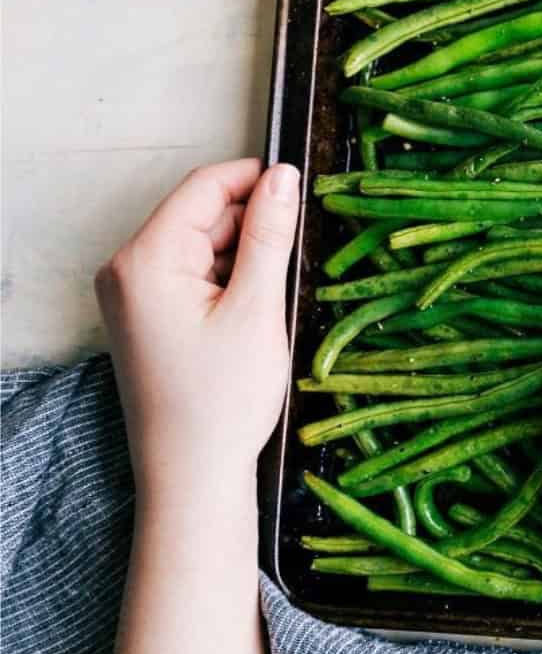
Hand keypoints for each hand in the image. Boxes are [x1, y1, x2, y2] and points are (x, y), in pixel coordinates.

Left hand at [96, 158, 301, 505]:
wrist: (192, 474)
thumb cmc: (220, 403)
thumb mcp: (257, 310)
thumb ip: (270, 236)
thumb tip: (284, 178)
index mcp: (145, 260)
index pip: (204, 188)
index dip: (257, 180)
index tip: (303, 186)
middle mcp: (126, 270)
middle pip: (201, 216)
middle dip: (253, 226)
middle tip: (299, 256)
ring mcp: (132, 296)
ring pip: (201, 247)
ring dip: (244, 258)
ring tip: (275, 300)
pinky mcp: (146, 318)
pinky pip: (192, 277)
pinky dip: (228, 283)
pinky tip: (254, 314)